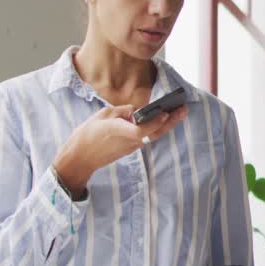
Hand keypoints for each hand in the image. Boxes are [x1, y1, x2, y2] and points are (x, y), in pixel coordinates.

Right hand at [53, 104, 187, 193]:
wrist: (80, 157)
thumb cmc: (88, 134)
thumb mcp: (103, 115)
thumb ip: (122, 111)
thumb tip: (137, 111)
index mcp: (120, 131)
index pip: (142, 129)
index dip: (155, 122)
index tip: (165, 112)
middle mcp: (129, 141)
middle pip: (155, 132)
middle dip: (171, 121)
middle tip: (184, 109)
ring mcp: (131, 146)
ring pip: (153, 135)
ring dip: (166, 124)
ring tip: (178, 112)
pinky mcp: (131, 148)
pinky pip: (147, 137)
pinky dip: (156, 128)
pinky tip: (162, 120)